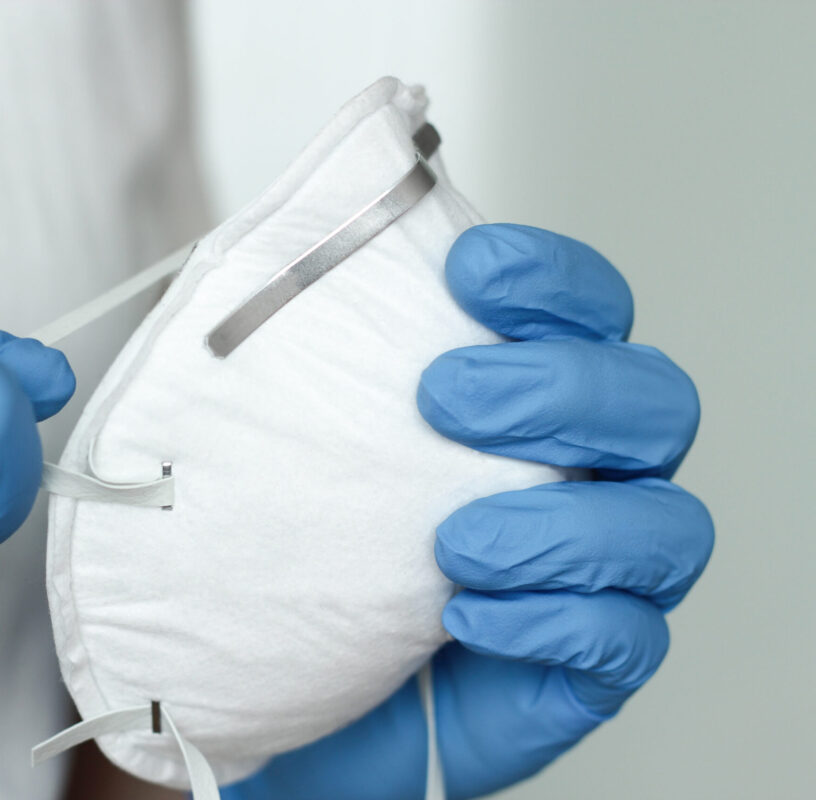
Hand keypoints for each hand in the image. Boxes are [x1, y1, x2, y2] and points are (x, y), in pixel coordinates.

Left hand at [223, 224, 712, 798]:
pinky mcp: (589, 662)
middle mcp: (590, 472)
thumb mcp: (303, 435)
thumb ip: (323, 353)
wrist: (287, 682)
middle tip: (445, 398)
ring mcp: (601, 570)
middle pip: (654, 402)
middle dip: (561, 389)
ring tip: (454, 541)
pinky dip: (552, 620)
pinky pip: (626, 640)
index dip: (554, 280)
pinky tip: (466, 617)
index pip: (593, 311)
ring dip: (562, 524)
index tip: (471, 270)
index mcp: (539, 398)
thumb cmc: (312, 547)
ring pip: (665, 527)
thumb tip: (281, 249)